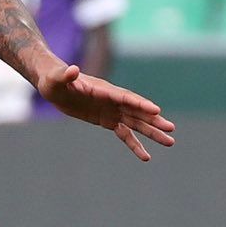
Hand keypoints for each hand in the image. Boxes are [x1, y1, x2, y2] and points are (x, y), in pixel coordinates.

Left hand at [34, 64, 176, 162]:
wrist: (54, 85)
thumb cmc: (54, 79)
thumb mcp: (57, 79)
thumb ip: (65, 75)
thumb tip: (71, 70)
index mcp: (103, 90)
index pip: (125, 97)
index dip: (140, 104)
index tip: (157, 110)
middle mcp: (112, 100)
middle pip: (137, 111)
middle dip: (153, 120)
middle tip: (171, 130)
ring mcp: (112, 111)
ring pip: (136, 123)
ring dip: (152, 132)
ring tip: (170, 142)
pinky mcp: (107, 121)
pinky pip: (124, 134)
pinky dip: (135, 144)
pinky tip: (146, 156)